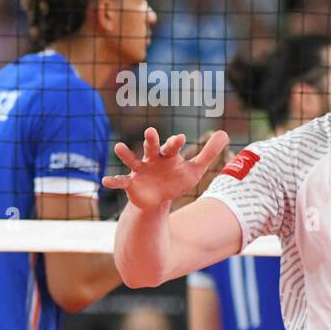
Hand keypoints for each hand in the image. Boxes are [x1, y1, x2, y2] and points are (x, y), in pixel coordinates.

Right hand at [102, 127, 229, 212]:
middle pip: (151, 147)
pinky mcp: (131, 183)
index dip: (175, 143)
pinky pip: (121, 181)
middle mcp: (152, 159)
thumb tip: (225, 133)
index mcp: (168, 155)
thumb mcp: (195, 168)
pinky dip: (113, 180)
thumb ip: (209, 152)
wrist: (160, 198)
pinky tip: (105, 180)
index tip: (180, 139)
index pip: (172, 146)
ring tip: (118, 147)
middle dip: (151, 140)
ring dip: (126, 154)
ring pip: (132, 160)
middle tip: (151, 131)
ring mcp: (140, 170)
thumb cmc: (177, 179)